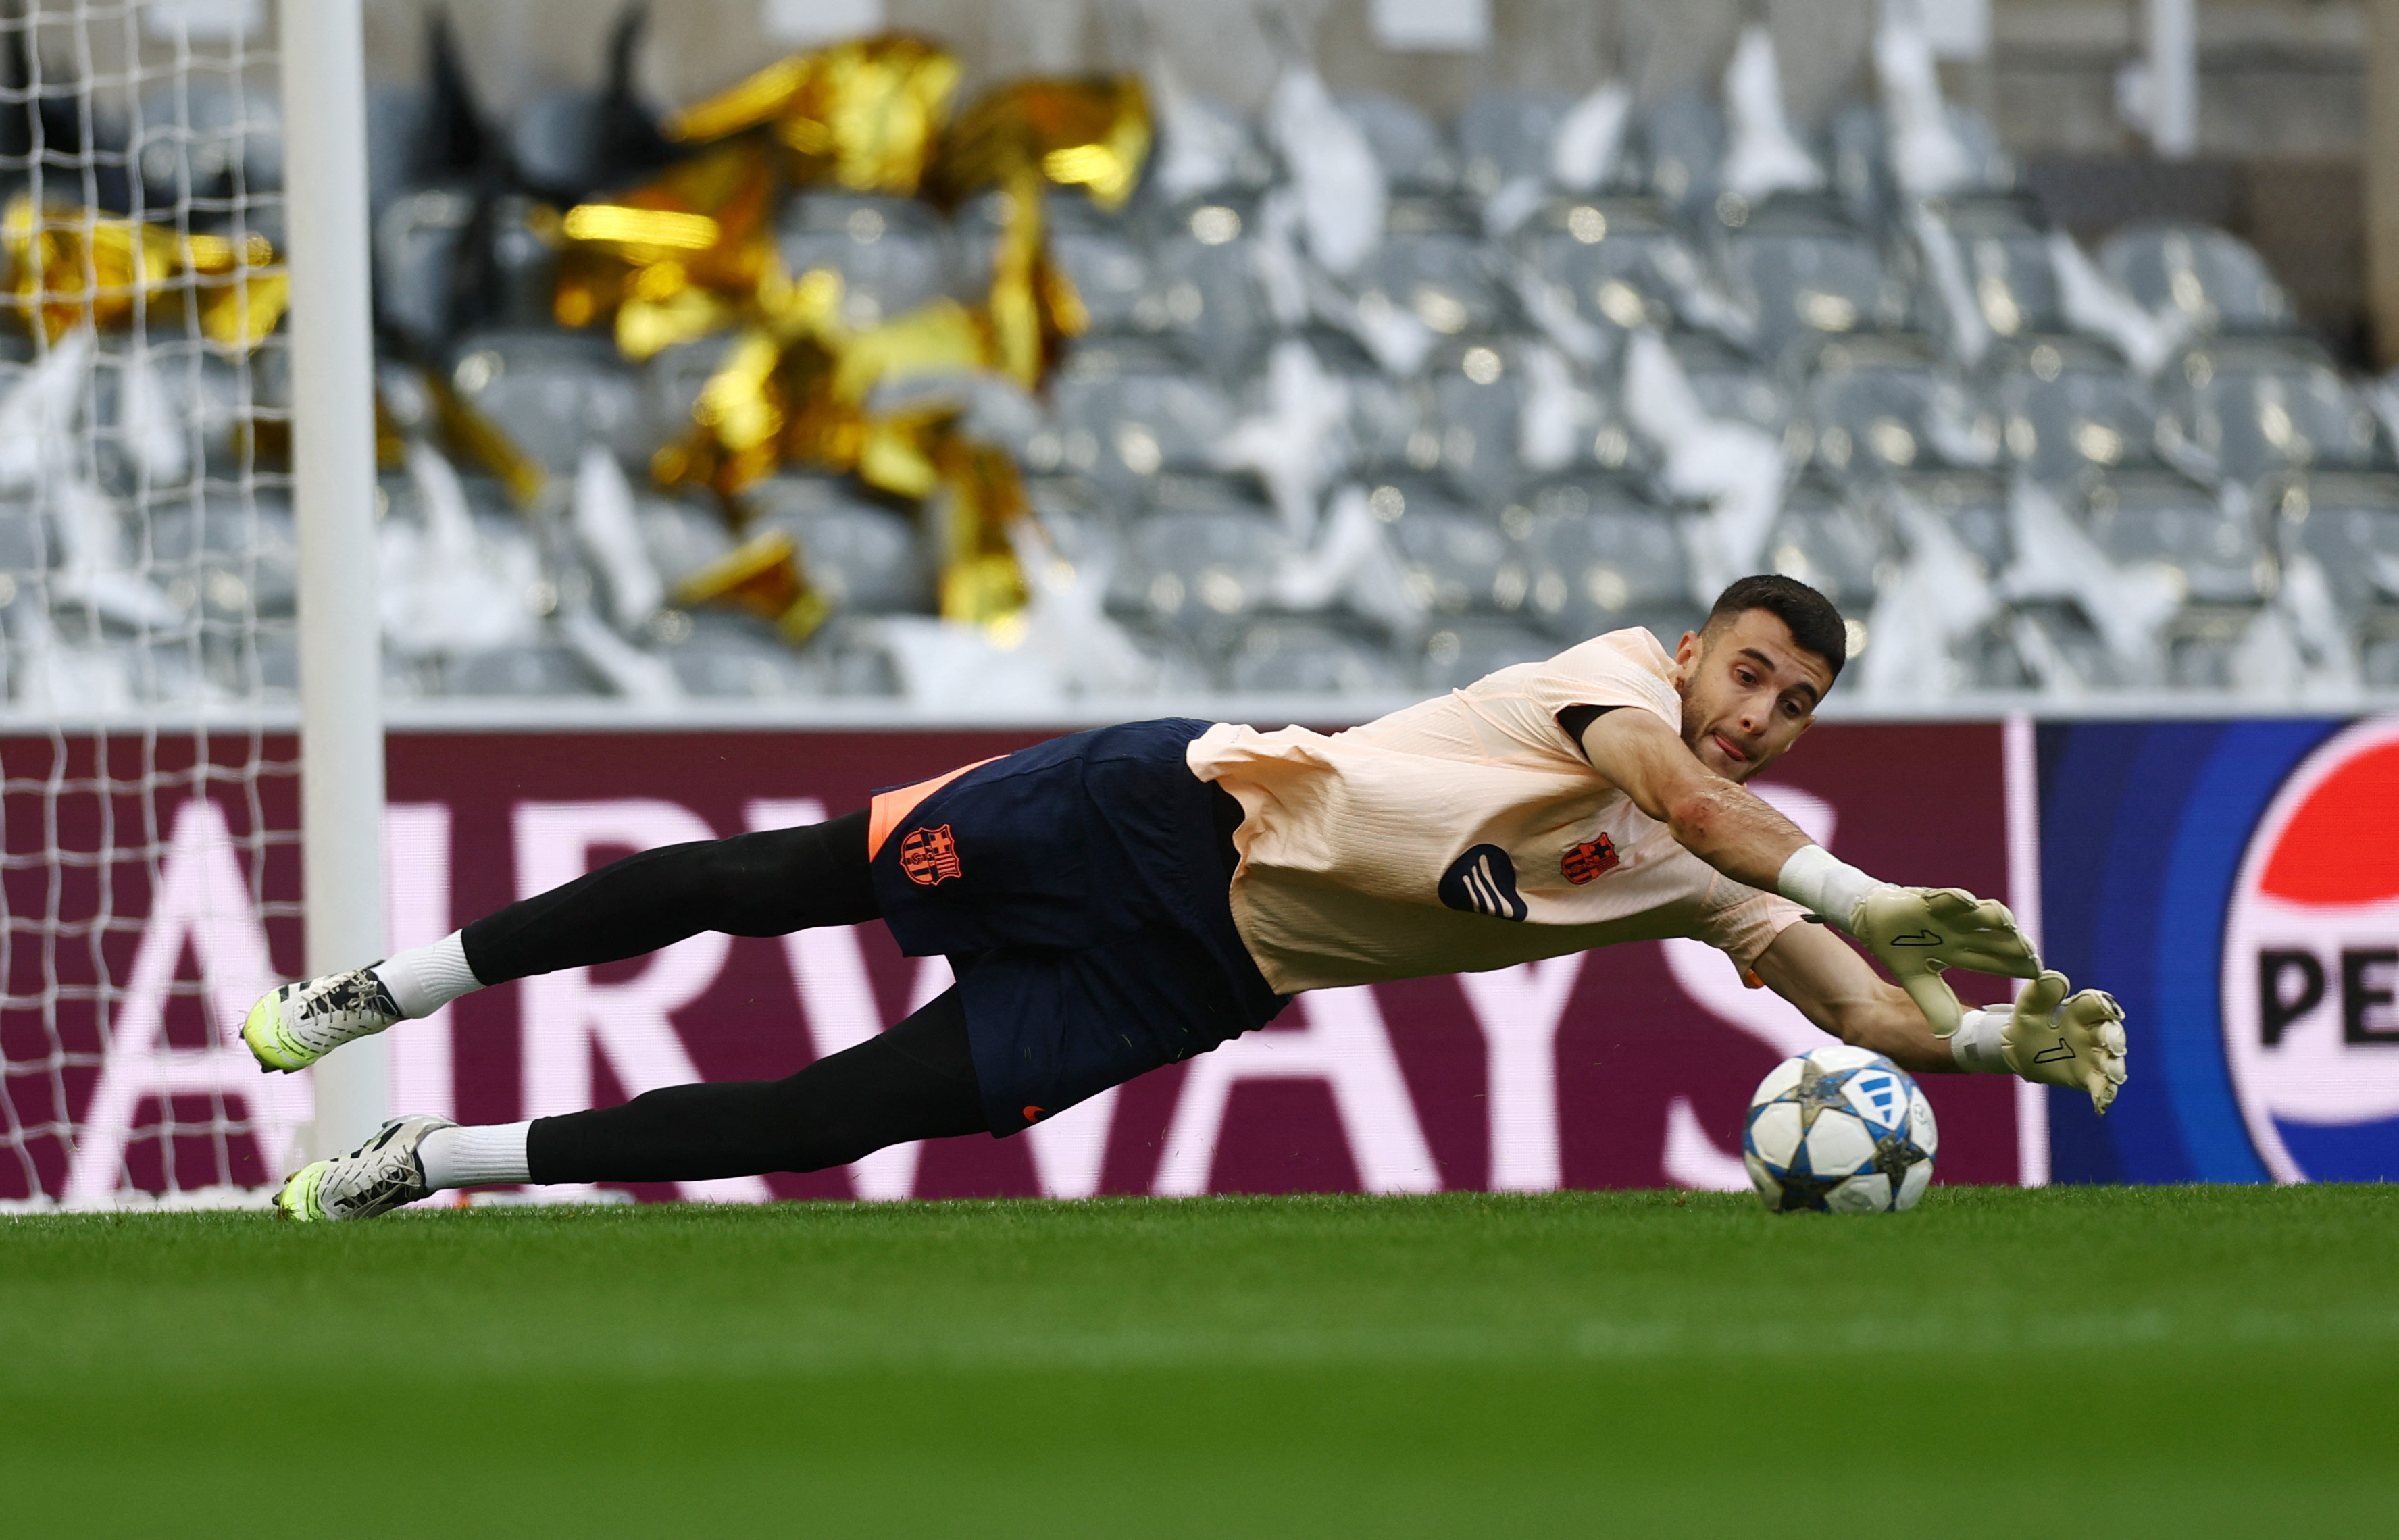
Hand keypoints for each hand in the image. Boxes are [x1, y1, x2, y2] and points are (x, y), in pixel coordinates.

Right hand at [1846, 886, 2042, 1036]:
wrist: (1872, 922)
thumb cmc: (1899, 948)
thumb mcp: (1917, 981)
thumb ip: (1934, 1003)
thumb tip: (1949, 1034)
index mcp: (1960, 952)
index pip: (1994, 961)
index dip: (2014, 966)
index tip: (2037, 974)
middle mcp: (1960, 933)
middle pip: (1993, 938)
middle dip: (2012, 944)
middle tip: (2030, 951)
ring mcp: (1947, 916)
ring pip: (1977, 915)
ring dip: (1993, 917)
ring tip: (2007, 923)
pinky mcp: (1928, 900)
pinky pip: (1945, 898)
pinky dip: (1955, 899)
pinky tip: (1968, 901)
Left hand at [2001, 970, 2128, 1114]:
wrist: (2017, 1048)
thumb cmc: (2027, 1020)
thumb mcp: (2028, 1005)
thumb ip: (2041, 992)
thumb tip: (2056, 977)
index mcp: (2080, 1010)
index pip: (2098, 1005)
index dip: (2105, 1005)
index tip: (2108, 1008)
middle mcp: (2092, 1032)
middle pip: (2111, 1033)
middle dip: (2114, 1039)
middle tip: (2112, 1044)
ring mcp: (2093, 1055)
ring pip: (2112, 1061)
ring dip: (2115, 1067)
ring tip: (2113, 1075)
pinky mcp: (2087, 1076)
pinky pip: (2101, 1086)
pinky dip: (2104, 1094)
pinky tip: (2100, 1105)